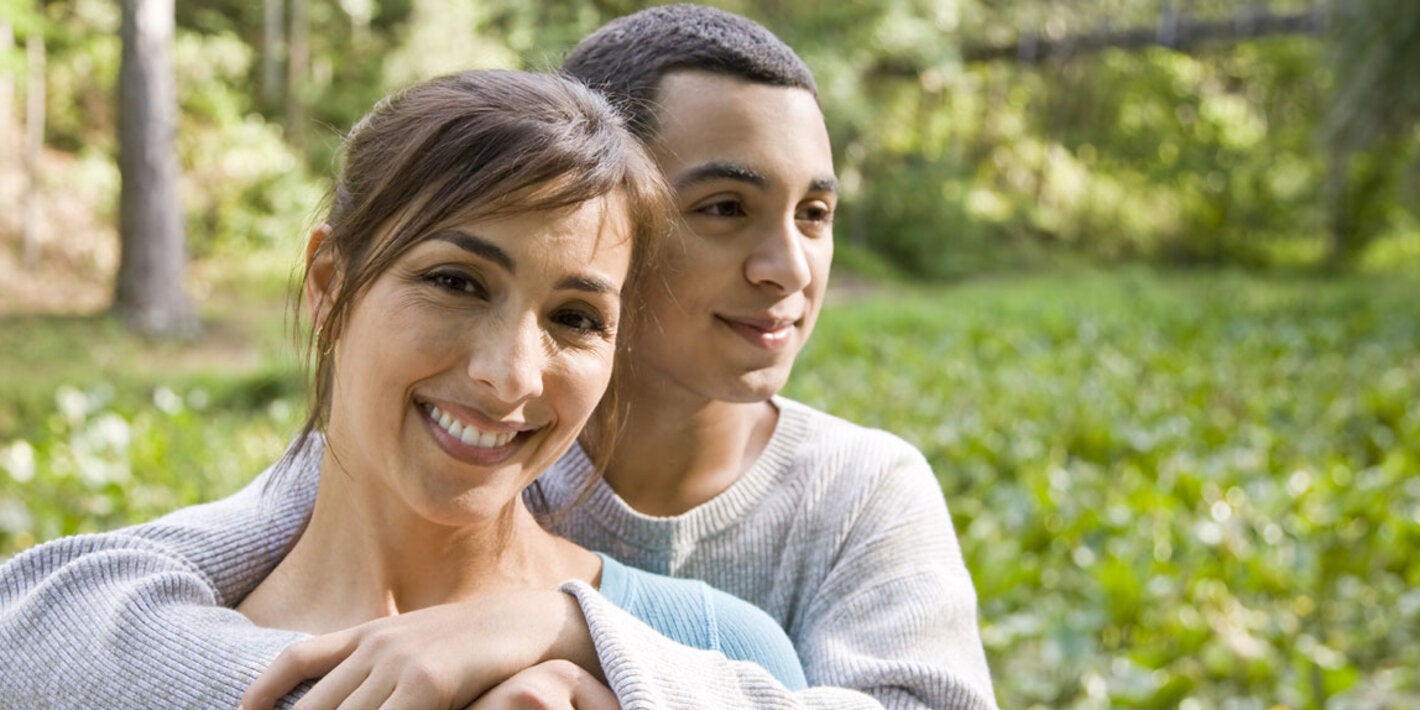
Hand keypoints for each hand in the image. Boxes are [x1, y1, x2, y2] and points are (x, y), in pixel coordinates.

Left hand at [241, 590, 601, 709]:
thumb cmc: (481, 647)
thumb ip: (382, 670)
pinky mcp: (428, 683)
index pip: (297, 660)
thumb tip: (353, 697)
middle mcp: (376, 646)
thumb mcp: (421, 649)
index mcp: (371, 634)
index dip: (262, 692)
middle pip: (314, 706)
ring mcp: (400, 663)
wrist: (538, 625)